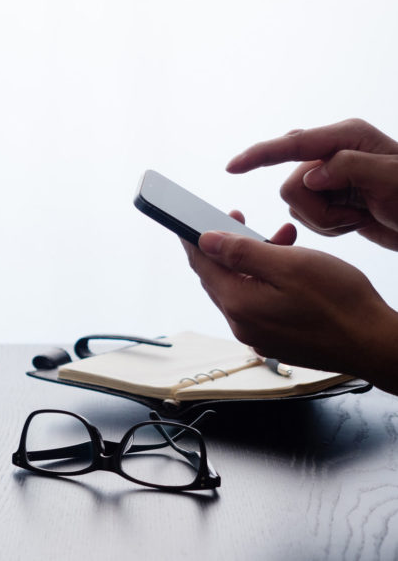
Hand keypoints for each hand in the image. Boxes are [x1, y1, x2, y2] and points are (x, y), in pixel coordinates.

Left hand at [183, 221, 397, 393]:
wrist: (375, 344)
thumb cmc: (341, 304)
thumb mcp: (290, 264)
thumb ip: (242, 251)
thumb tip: (205, 240)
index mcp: (238, 304)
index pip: (201, 265)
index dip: (194, 239)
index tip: (188, 220)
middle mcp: (242, 324)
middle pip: (219, 277)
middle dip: (226, 245)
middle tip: (237, 218)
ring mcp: (259, 335)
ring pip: (242, 287)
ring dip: (254, 259)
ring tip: (280, 237)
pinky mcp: (276, 339)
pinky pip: (259, 303)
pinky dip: (267, 279)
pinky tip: (290, 265)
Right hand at [226, 118, 397, 249]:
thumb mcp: (392, 178)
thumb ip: (347, 168)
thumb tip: (309, 175)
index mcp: (345, 137)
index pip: (292, 144)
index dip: (259, 156)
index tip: (233, 167)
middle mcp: (333, 152)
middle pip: (290, 183)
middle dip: (315, 208)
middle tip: (352, 216)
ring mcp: (331, 176)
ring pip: (297, 204)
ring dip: (326, 221)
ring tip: (359, 218)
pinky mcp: (331, 197)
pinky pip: (307, 216)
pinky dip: (330, 227)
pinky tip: (356, 222)